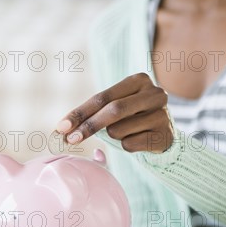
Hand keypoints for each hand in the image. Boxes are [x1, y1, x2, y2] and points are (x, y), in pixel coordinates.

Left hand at [56, 73, 173, 152]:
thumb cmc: (132, 117)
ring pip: (119, 130)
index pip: (102, 97)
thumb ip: (94, 112)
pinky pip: (130, 145)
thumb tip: (62, 129)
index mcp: (139, 80)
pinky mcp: (164, 135)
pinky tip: (138, 140)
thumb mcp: (117, 106)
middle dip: (88, 126)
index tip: (61, 127)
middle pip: (113, 110)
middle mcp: (154, 93)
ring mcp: (162, 114)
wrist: (163, 134)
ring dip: (112, 137)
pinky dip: (126, 146)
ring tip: (125, 132)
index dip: (80, 112)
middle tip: (70, 140)